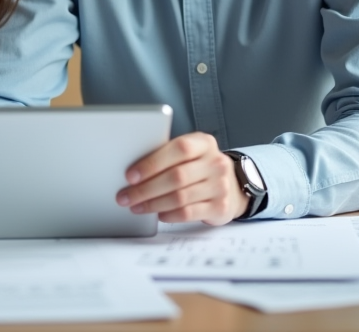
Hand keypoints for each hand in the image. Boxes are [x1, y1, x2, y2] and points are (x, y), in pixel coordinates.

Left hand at [115, 132, 248, 225]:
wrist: (233, 186)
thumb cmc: (199, 167)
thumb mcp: (190, 154)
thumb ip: (168, 156)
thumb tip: (133, 172)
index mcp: (204, 143)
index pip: (178, 149)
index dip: (152, 162)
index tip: (130, 175)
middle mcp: (216, 163)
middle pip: (176, 177)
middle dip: (146, 189)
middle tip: (125, 197)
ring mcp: (220, 186)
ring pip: (180, 197)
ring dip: (153, 204)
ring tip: (136, 207)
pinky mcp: (220, 207)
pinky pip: (188, 213)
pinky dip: (169, 215)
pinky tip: (157, 214)